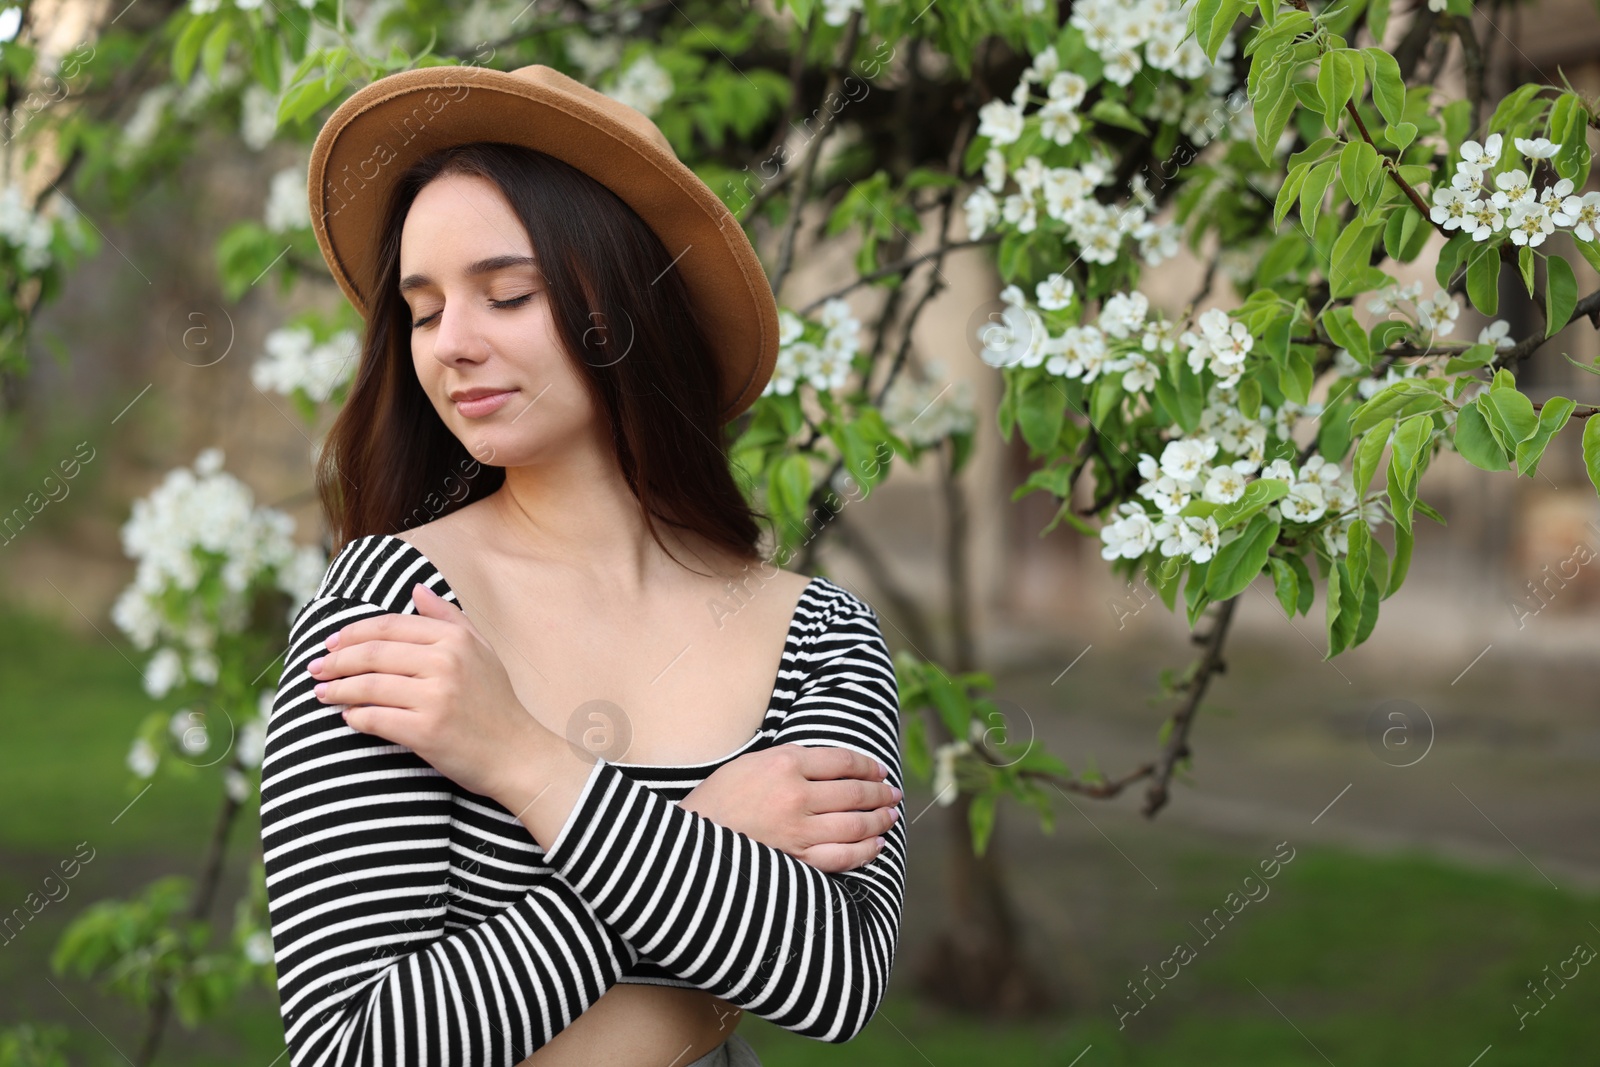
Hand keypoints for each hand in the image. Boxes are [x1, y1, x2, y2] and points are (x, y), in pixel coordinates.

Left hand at [308, 583, 544, 801]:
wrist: (516, 753)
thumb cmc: (496, 703)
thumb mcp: (481, 651)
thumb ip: (449, 618)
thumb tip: (416, 589)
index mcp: (455, 640)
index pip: (389, 626)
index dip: (353, 633)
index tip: (331, 643)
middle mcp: (445, 663)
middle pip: (372, 654)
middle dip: (336, 660)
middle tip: (316, 669)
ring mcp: (435, 697)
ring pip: (368, 686)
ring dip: (337, 689)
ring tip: (321, 693)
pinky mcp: (426, 732)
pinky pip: (375, 719)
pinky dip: (355, 717)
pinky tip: (348, 716)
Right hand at [678, 744, 900, 872]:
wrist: (686, 842)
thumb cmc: (717, 800)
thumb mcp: (749, 763)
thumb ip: (788, 759)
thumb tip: (828, 764)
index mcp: (784, 762)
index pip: (842, 761)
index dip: (868, 766)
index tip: (879, 771)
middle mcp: (796, 794)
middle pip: (855, 792)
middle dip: (881, 793)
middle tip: (893, 794)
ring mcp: (798, 830)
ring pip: (855, 824)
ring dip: (879, 820)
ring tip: (891, 816)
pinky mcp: (795, 860)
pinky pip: (842, 856)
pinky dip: (864, 851)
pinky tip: (875, 846)